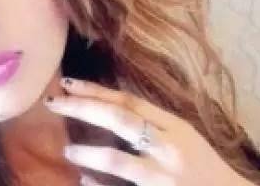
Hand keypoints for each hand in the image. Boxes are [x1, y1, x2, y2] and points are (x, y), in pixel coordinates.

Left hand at [45, 78, 255, 185]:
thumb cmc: (205, 167)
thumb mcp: (183, 137)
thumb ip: (152, 124)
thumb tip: (111, 106)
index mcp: (175, 126)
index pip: (130, 101)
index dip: (97, 90)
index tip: (69, 83)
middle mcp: (170, 146)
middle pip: (120, 119)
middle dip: (84, 107)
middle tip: (54, 101)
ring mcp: (165, 175)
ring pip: (120, 159)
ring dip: (90, 152)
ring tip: (68, 148)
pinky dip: (101, 184)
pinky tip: (84, 180)